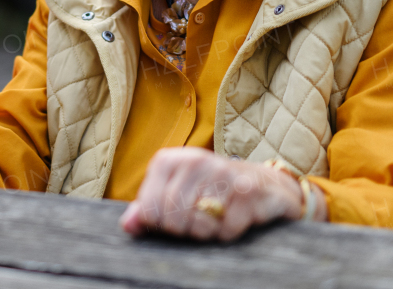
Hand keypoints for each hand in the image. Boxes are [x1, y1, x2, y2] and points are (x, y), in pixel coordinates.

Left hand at [120, 147, 324, 240]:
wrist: (263, 184)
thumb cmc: (210, 191)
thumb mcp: (175, 194)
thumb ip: (148, 209)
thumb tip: (128, 226)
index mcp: (168, 160)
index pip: (149, 209)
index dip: (160, 225)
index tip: (174, 220)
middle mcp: (194, 161)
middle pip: (173, 220)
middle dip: (186, 231)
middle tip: (200, 221)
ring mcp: (222, 173)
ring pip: (199, 226)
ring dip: (208, 233)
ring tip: (217, 217)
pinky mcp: (248, 190)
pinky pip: (226, 230)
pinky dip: (230, 233)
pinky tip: (236, 218)